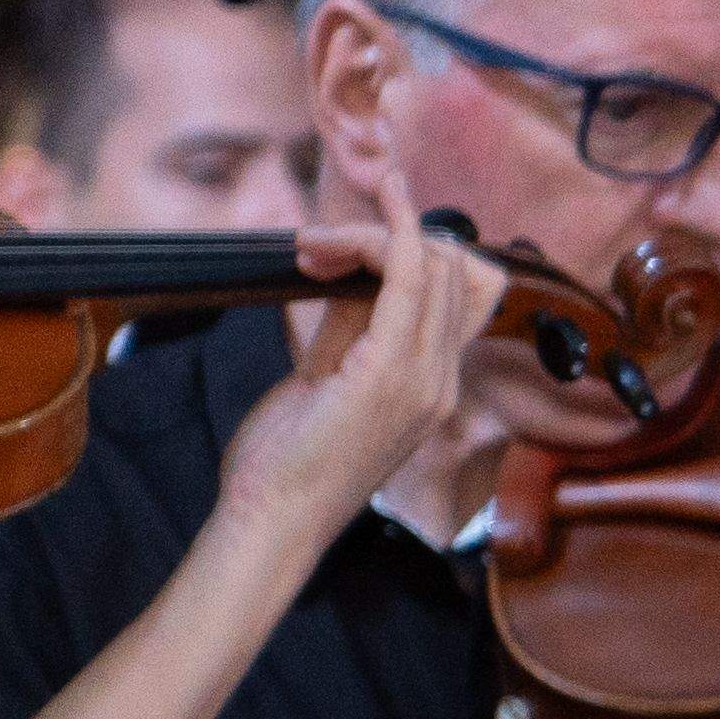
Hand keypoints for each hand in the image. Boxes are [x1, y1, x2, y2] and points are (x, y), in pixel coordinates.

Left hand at [217, 212, 502, 550]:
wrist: (273, 519)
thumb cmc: (286, 464)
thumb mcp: (321, 383)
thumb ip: (345, 332)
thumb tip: (350, 277)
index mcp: (428, 390)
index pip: (446, 299)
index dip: (405, 253)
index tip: (341, 243)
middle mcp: (439, 382)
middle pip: (445, 276)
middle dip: (386, 237)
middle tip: (317, 242)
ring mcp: (422, 379)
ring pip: (429, 270)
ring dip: (374, 235)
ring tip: (315, 242)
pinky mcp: (388, 372)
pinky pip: (408, 280)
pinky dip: (396, 231)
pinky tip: (388, 199)